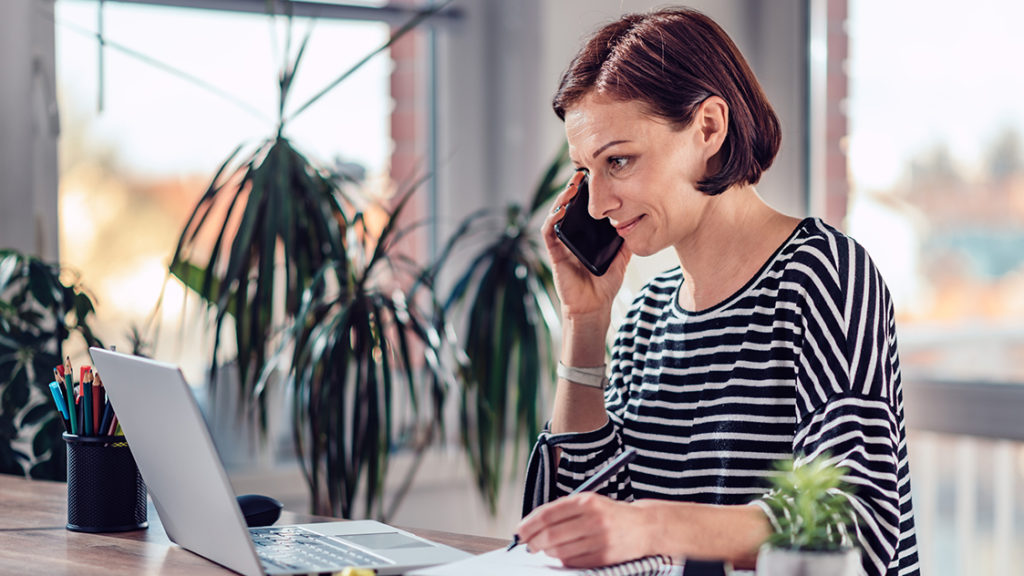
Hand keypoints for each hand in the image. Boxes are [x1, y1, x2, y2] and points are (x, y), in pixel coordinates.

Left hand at [516, 493, 651, 567]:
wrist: (645, 527)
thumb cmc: (610, 514)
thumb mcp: (589, 502)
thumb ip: (563, 510)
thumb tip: (532, 526)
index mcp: (587, 501)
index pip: (548, 514)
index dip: (529, 524)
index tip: (519, 531)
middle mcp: (594, 519)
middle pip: (551, 535)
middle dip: (533, 541)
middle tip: (528, 544)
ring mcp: (600, 540)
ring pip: (560, 551)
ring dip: (547, 552)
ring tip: (545, 548)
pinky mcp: (605, 558)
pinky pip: (574, 562)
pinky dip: (563, 560)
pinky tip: (562, 554)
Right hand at [542, 172, 629, 321]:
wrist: (595, 306)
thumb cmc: (605, 283)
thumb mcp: (621, 256)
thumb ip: (626, 239)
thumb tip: (639, 219)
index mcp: (586, 235)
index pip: (583, 208)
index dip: (586, 192)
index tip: (595, 175)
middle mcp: (572, 236)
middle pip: (568, 207)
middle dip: (573, 189)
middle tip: (582, 173)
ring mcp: (562, 244)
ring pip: (556, 215)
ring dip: (562, 199)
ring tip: (572, 187)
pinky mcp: (554, 254)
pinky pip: (549, 233)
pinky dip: (552, 220)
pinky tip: (561, 210)